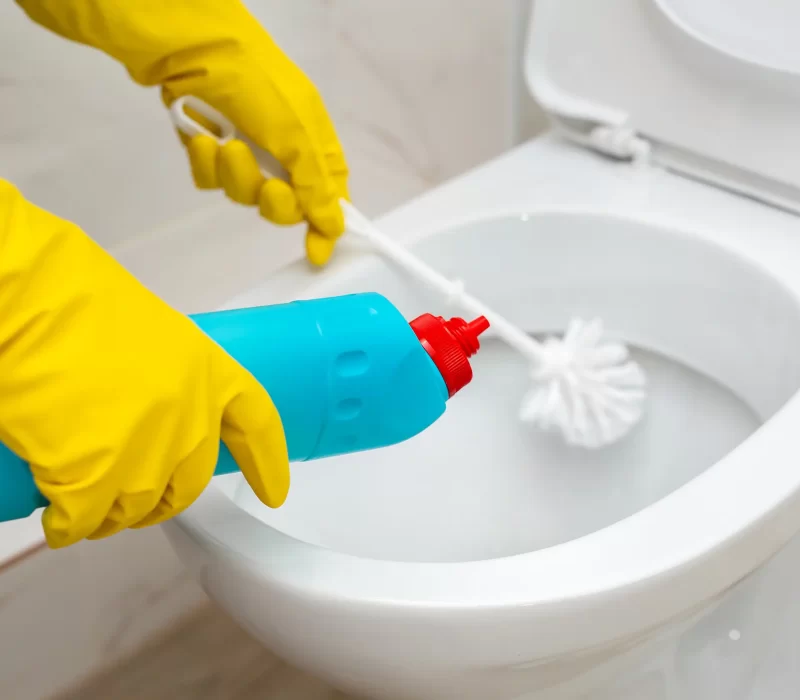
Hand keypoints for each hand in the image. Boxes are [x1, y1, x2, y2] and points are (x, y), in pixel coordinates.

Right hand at [0, 180, 289, 547]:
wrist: (29, 298)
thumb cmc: (76, 301)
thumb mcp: (156, 337)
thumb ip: (171, 381)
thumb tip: (152, 418)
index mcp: (211, 374)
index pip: (255, 426)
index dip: (267, 464)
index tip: (274, 493)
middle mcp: (190, 418)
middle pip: (190, 483)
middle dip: (164, 500)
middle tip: (136, 502)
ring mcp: (146, 451)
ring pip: (138, 509)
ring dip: (114, 517)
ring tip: (88, 509)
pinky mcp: (93, 476)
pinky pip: (84, 520)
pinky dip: (69, 526)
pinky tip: (58, 520)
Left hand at [161, 32, 348, 266]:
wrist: (195, 48)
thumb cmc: (259, 86)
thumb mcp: (299, 135)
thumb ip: (317, 186)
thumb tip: (335, 227)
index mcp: (314, 146)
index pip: (328, 197)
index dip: (323, 225)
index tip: (317, 253)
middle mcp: (282, 153)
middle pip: (284, 206)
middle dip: (273, 201)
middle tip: (268, 187)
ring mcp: (245, 153)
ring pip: (243, 195)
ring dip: (235, 174)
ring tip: (226, 144)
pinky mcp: (211, 151)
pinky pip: (211, 180)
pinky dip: (206, 163)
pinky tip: (201, 139)